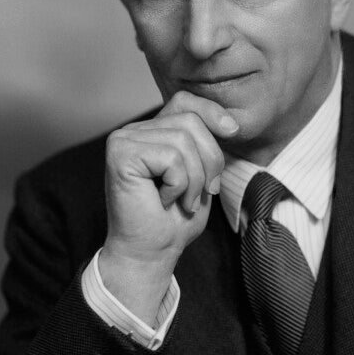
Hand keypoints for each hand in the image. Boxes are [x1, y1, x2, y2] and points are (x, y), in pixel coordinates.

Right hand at [99, 91, 238, 323]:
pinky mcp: (120, 154)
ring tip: (182, 201)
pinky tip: (163, 201)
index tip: (233, 131)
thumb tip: (229, 121)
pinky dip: (179, 185)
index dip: (212, 112)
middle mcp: (133, 130)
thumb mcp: (201, 174)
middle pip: (191, 121)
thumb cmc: (174, 220)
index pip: (185, 101)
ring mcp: (123, 139)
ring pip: (183, 140)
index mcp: (152, 132)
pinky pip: (171, 158)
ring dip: (195, 180)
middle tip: (201, 193)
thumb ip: (206, 144)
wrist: (151, 253)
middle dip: (209, 160)